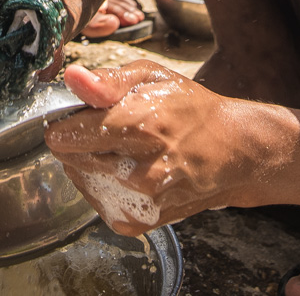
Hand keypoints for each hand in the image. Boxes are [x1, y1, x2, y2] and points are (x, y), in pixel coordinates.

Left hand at [45, 62, 277, 234]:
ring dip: (90, 163)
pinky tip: (125, 171)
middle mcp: (140, 169)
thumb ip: (109, 80)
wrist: (233, 152)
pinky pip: (96, 200)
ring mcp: (140, 201)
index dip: (67, 122)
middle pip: (70, 158)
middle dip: (80, 141)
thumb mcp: (153, 78)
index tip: (79, 116)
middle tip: (108, 131)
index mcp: (142, 125)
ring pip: (81, 179)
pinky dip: (102, 185)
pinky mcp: (139, 221)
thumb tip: (73, 78)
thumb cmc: (191, 109)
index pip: (68, 134)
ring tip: (122, 150)